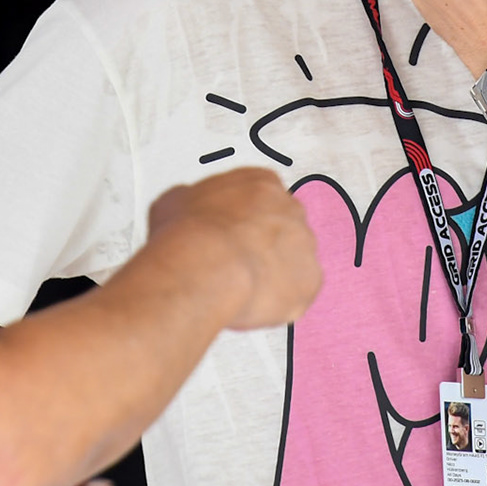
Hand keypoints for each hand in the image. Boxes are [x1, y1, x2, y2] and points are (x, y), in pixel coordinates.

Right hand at [147, 167, 321, 329]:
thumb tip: (185, 206)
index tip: (232, 235)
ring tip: (241, 287)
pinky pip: (299, 293)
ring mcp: (304, 244)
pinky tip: (254, 301)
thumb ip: (194, 200)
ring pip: (293, 262)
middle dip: (262, 246)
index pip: (262, 199)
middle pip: (282, 229)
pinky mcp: (311, 279)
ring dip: (272, 273)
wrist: (206, 265)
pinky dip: (280, 301)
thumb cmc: (189, 234)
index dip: (245, 222)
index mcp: (260, 183)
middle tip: (236, 262)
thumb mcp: (175, 200)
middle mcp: (289, 208)